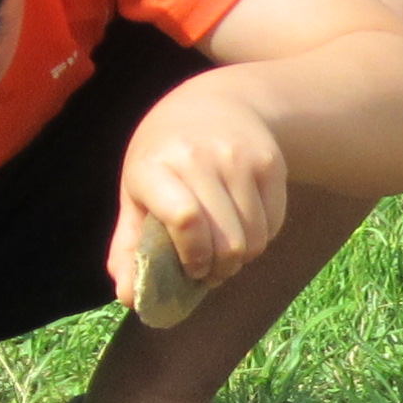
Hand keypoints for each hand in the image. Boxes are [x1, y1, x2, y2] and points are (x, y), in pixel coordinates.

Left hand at [113, 83, 291, 309]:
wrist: (214, 104)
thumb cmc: (165, 158)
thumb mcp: (136, 194)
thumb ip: (129, 247)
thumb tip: (128, 298)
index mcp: (155, 166)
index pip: (185, 219)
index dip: (192, 256)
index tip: (190, 268)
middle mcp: (199, 158)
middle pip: (226, 241)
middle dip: (219, 269)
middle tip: (209, 269)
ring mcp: (239, 158)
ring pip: (254, 239)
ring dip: (241, 259)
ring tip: (225, 250)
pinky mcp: (270, 163)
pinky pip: (273, 225)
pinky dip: (261, 238)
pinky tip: (243, 226)